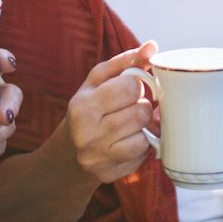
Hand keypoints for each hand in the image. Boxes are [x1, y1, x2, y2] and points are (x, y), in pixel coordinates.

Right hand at [66, 40, 157, 184]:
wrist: (70, 150)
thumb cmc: (91, 106)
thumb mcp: (100, 80)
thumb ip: (126, 61)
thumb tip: (152, 46)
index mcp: (83, 105)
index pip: (131, 87)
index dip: (138, 85)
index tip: (132, 88)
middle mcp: (86, 134)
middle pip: (140, 112)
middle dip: (143, 106)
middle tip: (135, 106)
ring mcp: (97, 157)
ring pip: (144, 136)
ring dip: (144, 127)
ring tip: (134, 123)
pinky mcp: (109, 175)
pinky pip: (142, 156)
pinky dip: (142, 146)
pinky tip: (131, 140)